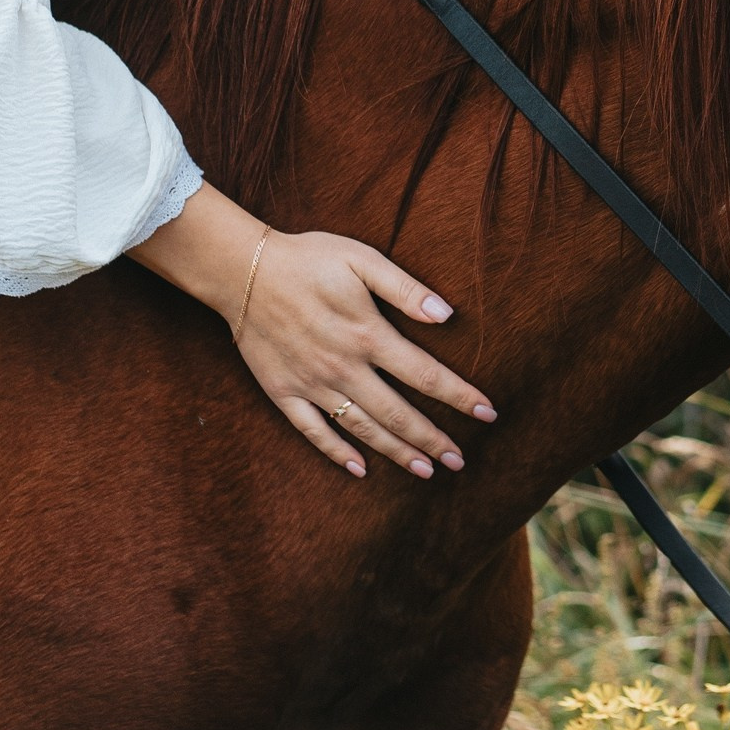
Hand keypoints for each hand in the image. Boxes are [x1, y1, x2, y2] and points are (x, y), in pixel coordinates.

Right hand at [128, 180, 494, 474]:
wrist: (241, 270)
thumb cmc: (308, 259)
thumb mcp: (361, 260)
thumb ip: (404, 289)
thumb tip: (447, 315)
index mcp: (368, 335)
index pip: (426, 375)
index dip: (459, 396)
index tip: (488, 414)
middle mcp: (343, 368)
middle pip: (398, 413)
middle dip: (433, 439)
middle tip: (460, 461)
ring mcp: (312, 384)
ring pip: (362, 429)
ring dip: (395, 452)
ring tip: (425, 470)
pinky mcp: (283, 392)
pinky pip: (313, 431)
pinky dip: (337, 452)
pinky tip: (358, 469)